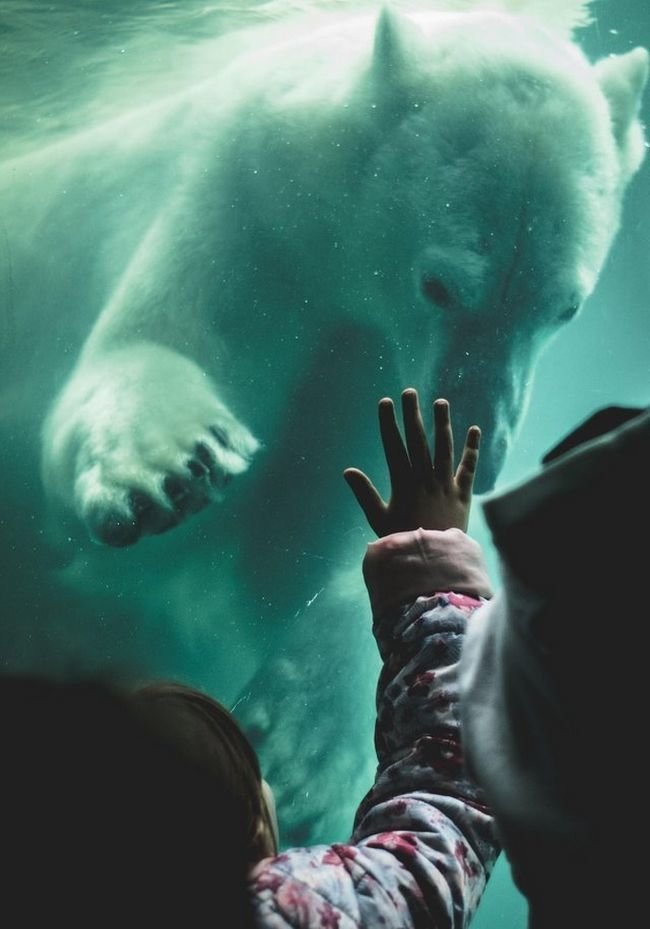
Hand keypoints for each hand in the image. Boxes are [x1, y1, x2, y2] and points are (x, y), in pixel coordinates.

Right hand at [343, 389, 479, 536]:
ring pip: (444, 448)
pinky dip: (472, 449)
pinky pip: (468, 468)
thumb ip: (364, 494)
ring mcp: (445, 484)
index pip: (394, 446)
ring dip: (442, 424)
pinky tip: (474, 430)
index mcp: (403, 483)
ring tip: (441, 402)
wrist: (433, 561)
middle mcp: (425, 479)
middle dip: (413, 414)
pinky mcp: (462, 493)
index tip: (385, 403)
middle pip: (419, 440)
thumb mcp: (378, 519)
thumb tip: (348, 471)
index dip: (389, 423)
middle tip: (410, 392)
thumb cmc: (402, 541)